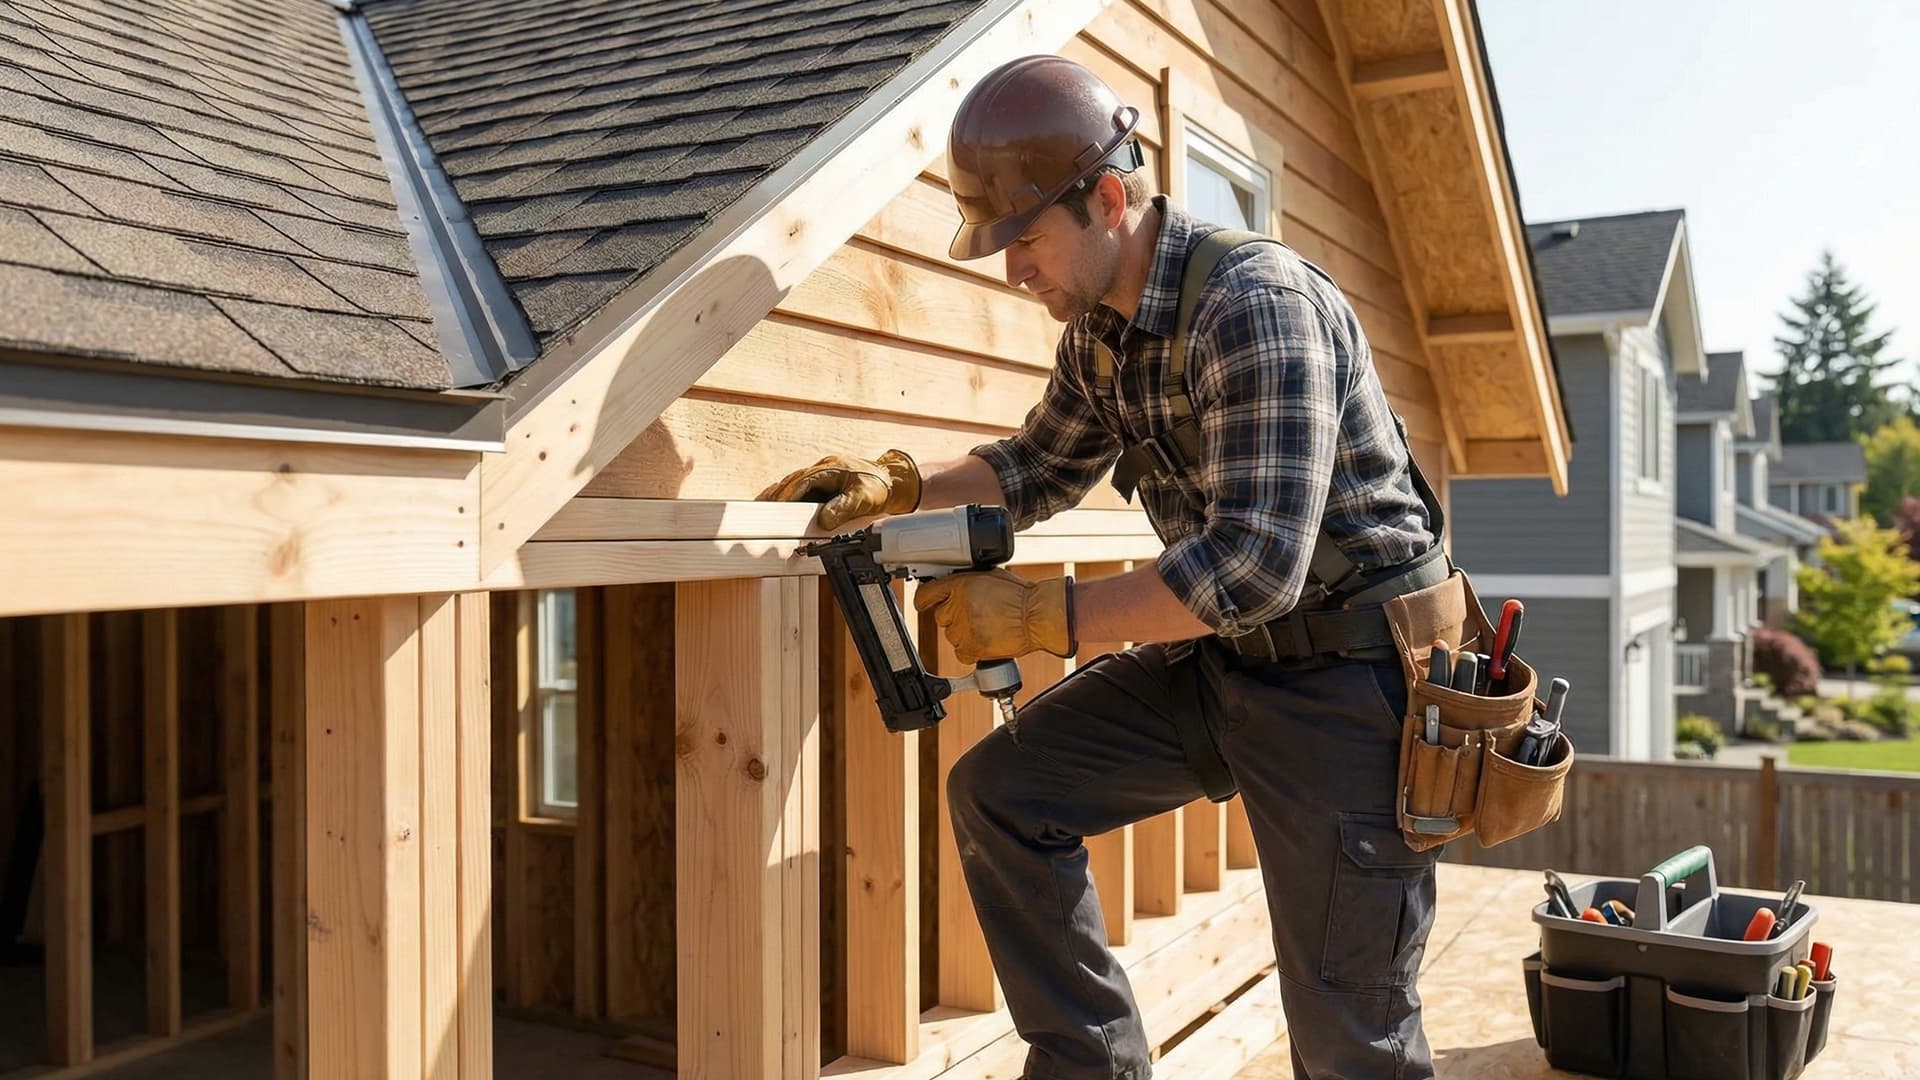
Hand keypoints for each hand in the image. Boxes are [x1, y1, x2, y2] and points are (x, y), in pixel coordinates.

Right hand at [757, 449, 920, 529]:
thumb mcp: (863, 499)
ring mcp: (822, 474)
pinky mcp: (823, 483)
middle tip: (761, 509)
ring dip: (780, 495)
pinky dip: (790, 496)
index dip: (788, 495)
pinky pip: (802, 488)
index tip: (777, 507)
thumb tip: (823, 520)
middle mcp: (823, 469)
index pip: (802, 481)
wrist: (892, 481)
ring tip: (764, 509)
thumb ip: (843, 508)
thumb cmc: (878, 487)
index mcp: (830, 469)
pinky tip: (782, 506)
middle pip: (793, 481)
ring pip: (795, 483)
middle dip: (777, 495)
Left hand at [914, 569, 1075, 663]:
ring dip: (965, 634)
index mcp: (961, 585)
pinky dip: (971, 651)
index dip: (924, 600)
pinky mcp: (971, 648)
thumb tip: (954, 586)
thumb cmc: (1021, 597)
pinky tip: (987, 640)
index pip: (926, 593)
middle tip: (977, 615)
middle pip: (941, 616)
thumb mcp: (991, 577)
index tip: (924, 603)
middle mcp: (958, 606)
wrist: (1037, 617)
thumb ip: (967, 581)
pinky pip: (961, 653)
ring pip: (951, 635)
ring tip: (988, 627)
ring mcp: (963, 628)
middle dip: (955, 617)